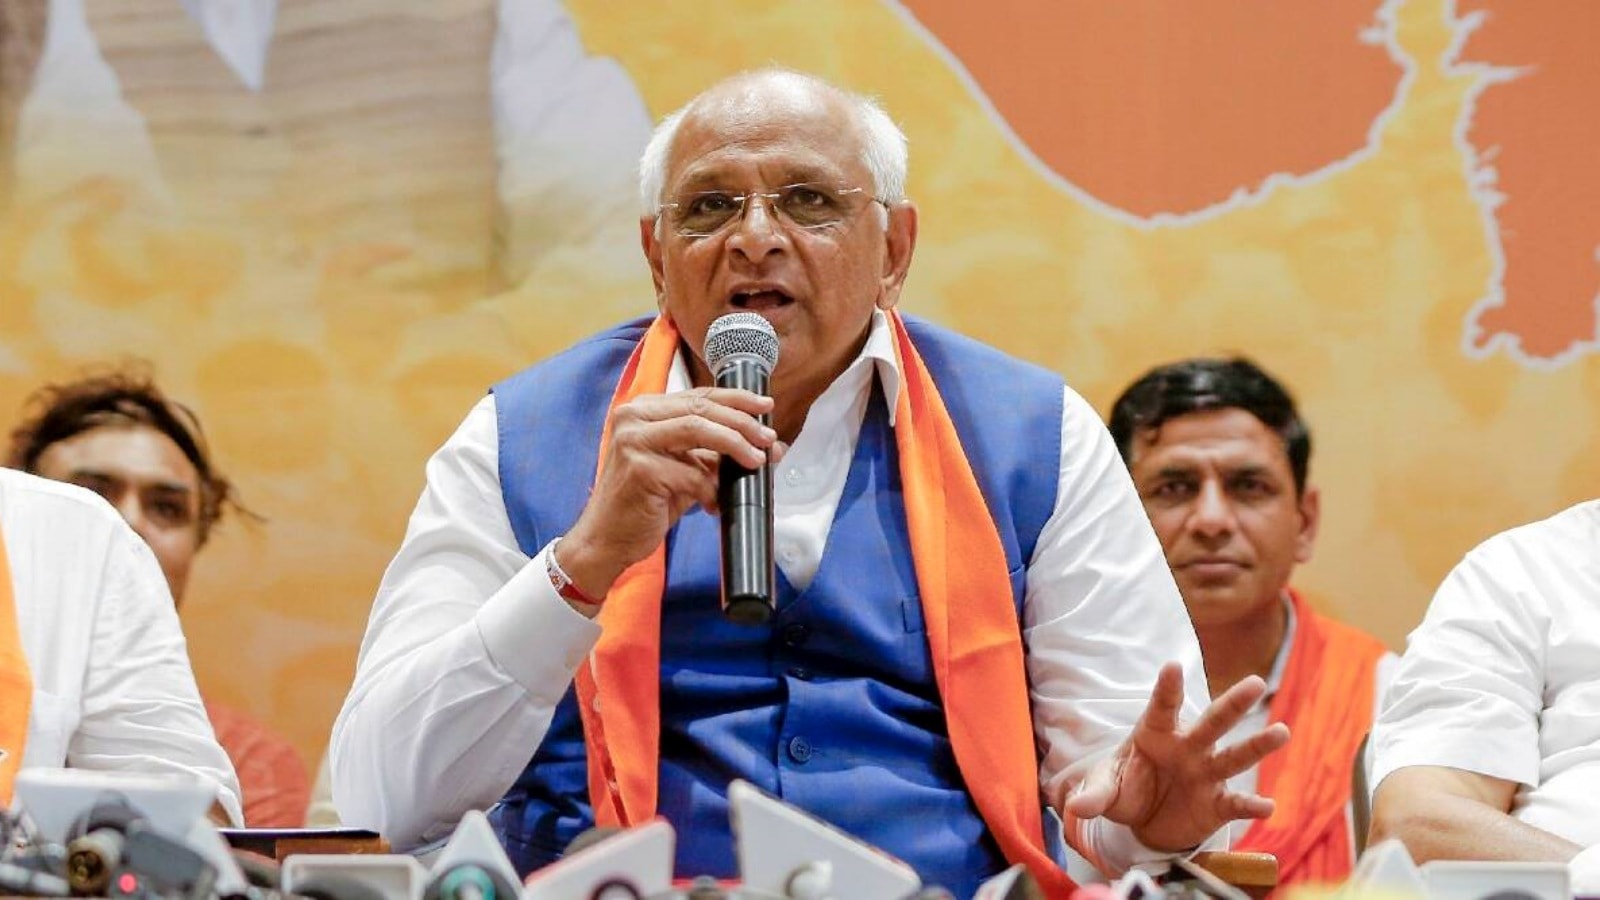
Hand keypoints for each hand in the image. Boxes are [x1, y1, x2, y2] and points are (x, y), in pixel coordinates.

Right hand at [557, 386, 780, 599]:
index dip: (736, 399)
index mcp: (642, 410)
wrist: (606, 540)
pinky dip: (711, 489)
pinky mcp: (640, 468)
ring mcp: (633, 441)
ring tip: (756, 461)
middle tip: (768, 438)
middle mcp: (633, 418)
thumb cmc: (642, 504)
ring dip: (735, 445)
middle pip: (701, 408)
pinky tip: (714, 504)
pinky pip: (691, 473)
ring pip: (699, 429)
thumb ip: (714, 454)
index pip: (697, 396)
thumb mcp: (681, 470)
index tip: (765, 406)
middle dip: (742, 422)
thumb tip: (766, 446)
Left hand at [1065, 662, 1289, 851]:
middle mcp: (1188, 747)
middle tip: (1256, 682)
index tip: (1172, 666)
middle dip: (1232, 703)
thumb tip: (1075, 806)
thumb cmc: (1125, 788)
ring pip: (1234, 756)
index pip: (1161, 706)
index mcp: (1156, 732)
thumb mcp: (1105, 788)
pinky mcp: (1217, 803)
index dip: (1167, 687)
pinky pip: (1236, 803)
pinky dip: (1251, 805)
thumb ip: (1093, 795)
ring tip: (1281, 731)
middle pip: (1212, 722)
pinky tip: (1268, 806)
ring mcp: (1206, 773)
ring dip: (1257, 745)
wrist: (1145, 819)